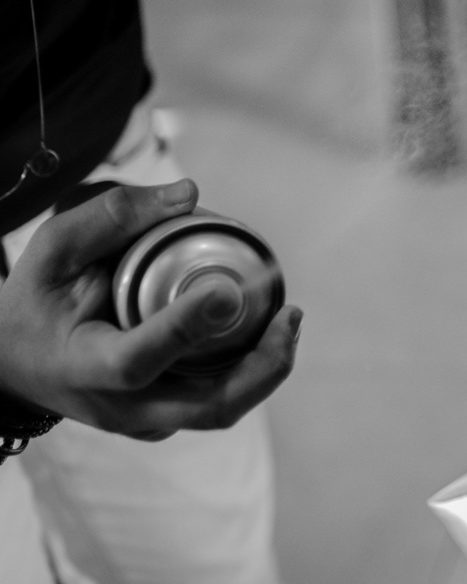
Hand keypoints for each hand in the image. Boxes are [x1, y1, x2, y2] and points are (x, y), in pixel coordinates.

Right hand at [0, 180, 299, 439]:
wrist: (15, 367)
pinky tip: (266, 328)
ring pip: (223, 410)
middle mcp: (121, 407)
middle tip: (289, 314)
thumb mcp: (51, 253)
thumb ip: (111, 217)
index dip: (185, 328)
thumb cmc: (37, 305)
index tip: (228, 291)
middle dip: (262, 367)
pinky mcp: (166, 418)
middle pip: (208, 408)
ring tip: (288, 318)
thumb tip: (187, 194)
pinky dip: (250, 369)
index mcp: (83, 367)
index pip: (138, 359)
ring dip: (267, 369)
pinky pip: (218, 401)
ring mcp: (147, 420)